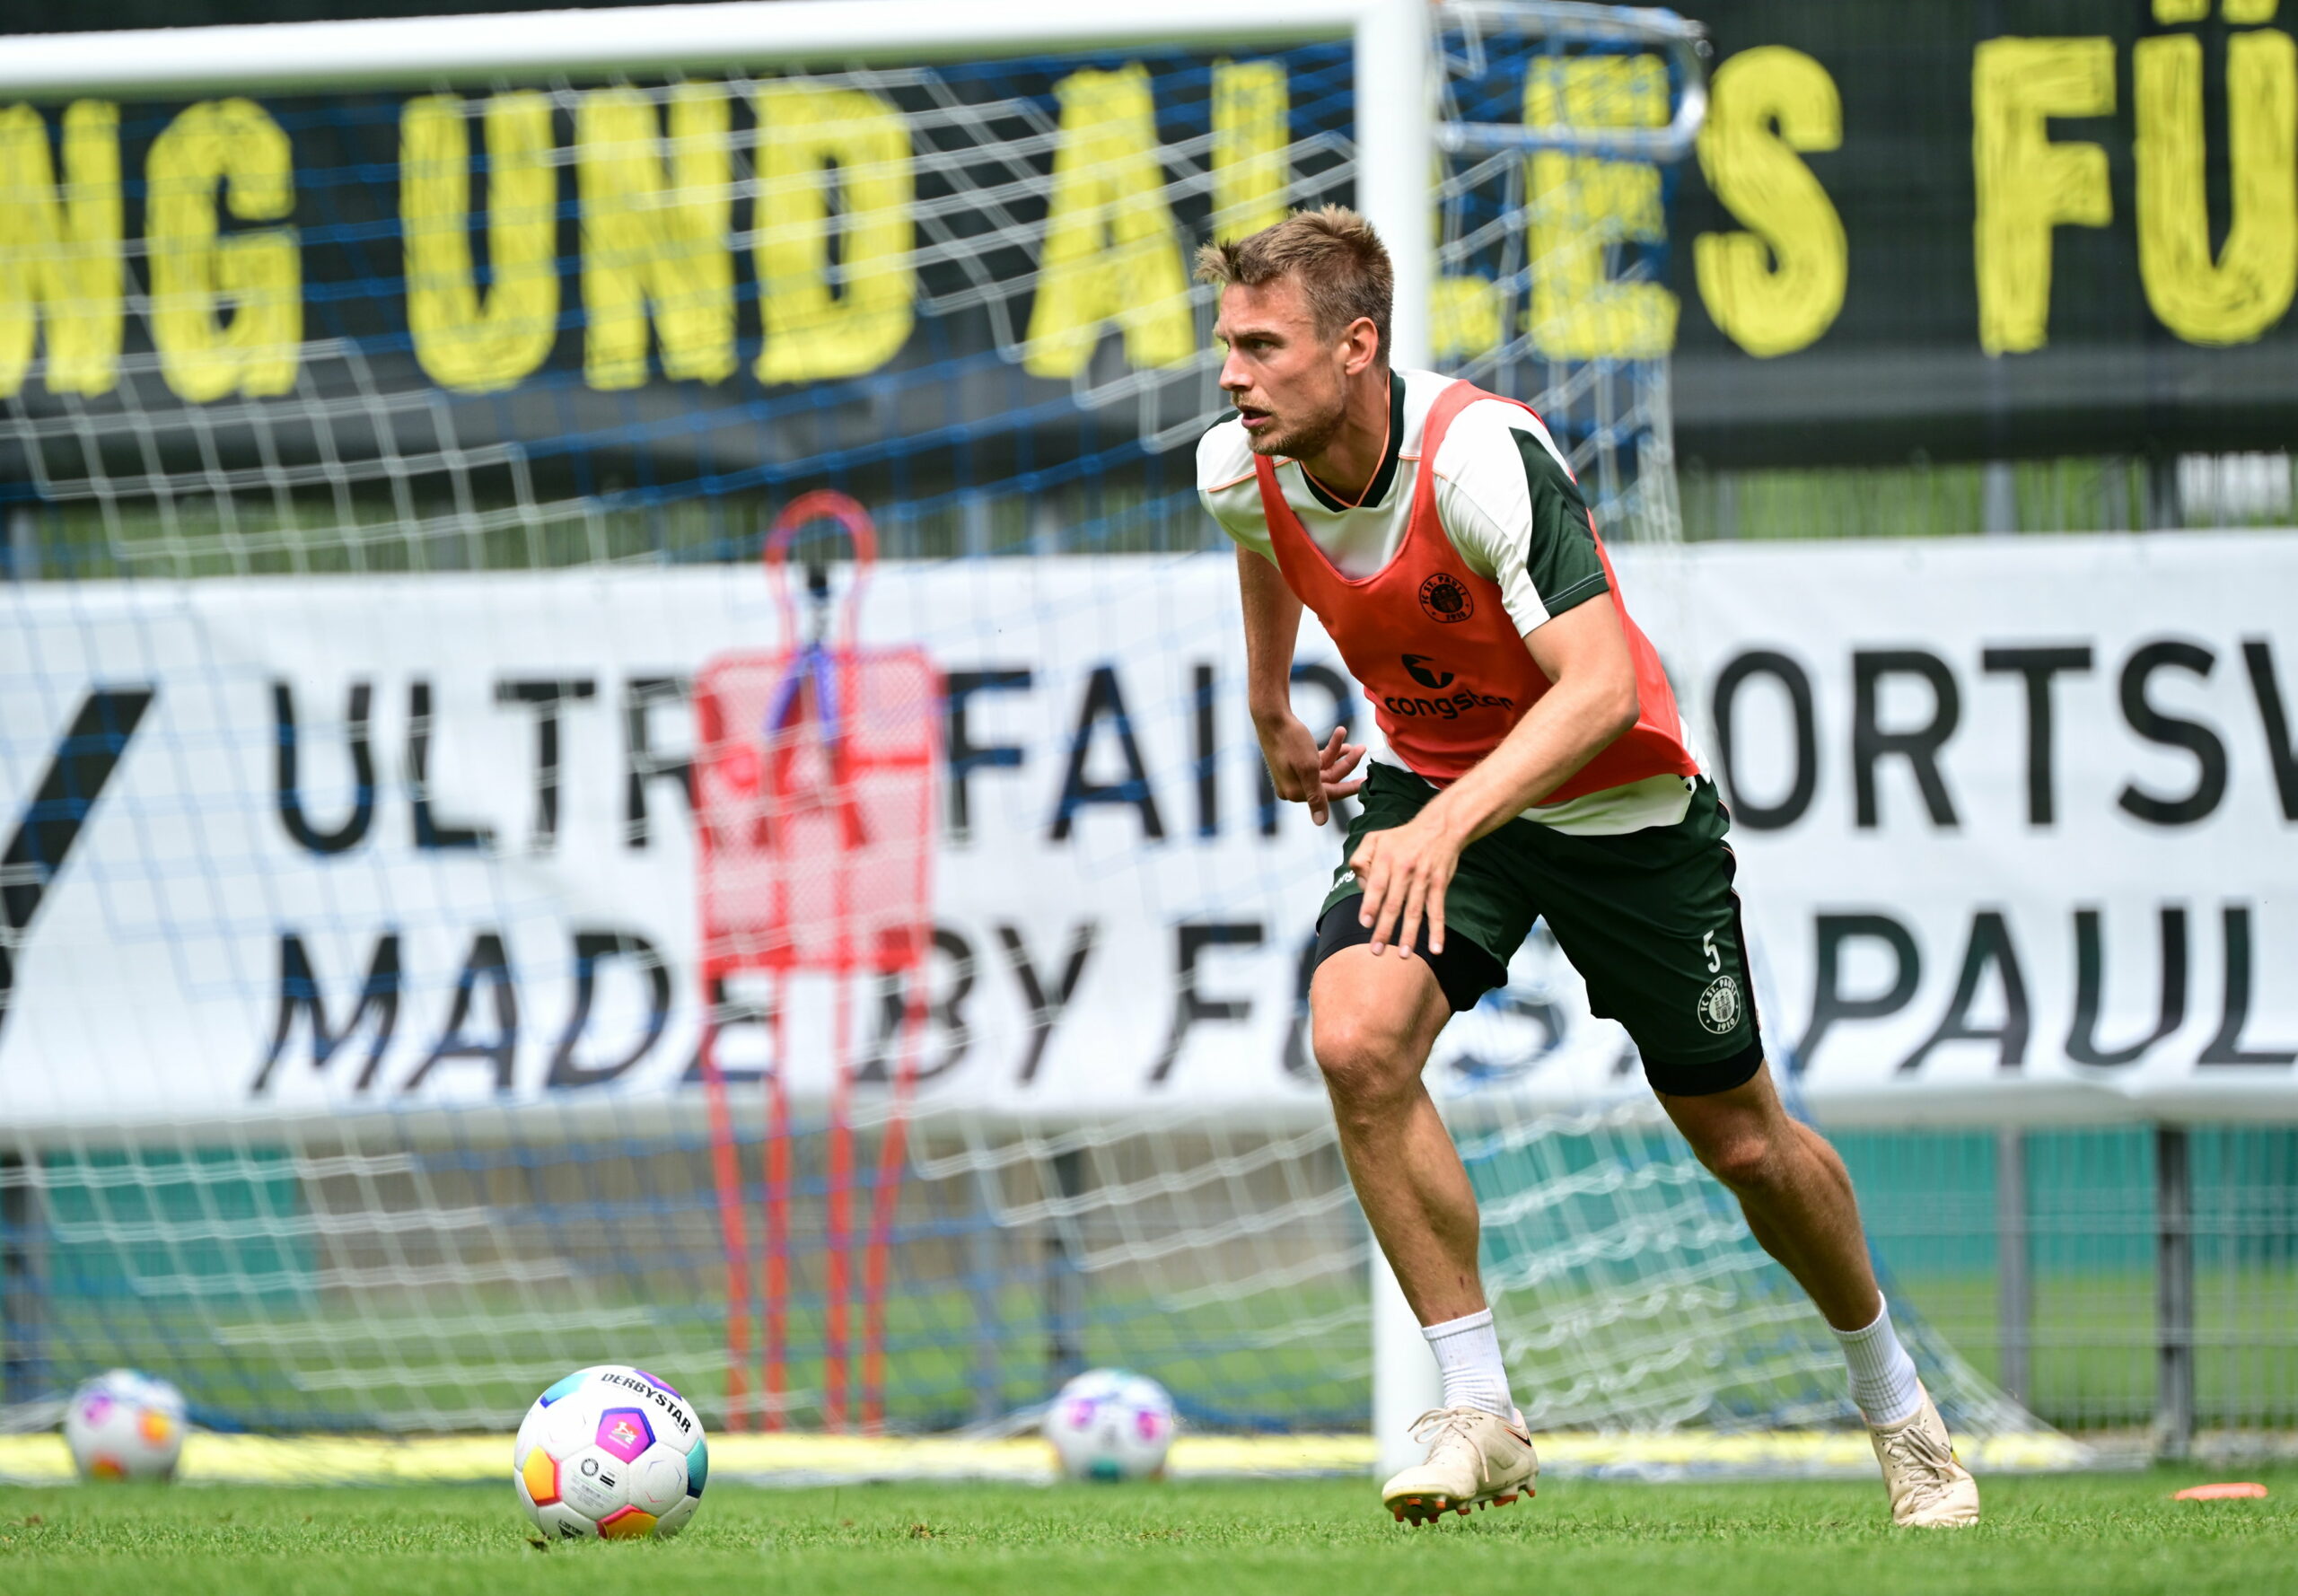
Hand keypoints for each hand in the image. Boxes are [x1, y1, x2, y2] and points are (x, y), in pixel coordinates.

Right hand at [1257, 716, 1365, 827]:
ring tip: (1352, 743)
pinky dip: (1329, 750)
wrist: (1271, 717)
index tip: (1367, 781)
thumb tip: (1321, 822)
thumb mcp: (1308, 768)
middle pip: (1329, 780)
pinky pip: (1317, 760)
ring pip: (1325, 768)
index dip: (1350, 787)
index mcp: (1296, 792)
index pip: (1329, 794)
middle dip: (1346, 764)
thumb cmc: (1290, 741)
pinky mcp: (1294, 762)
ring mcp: (1293, 774)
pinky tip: (1340, 736)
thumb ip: (1317, 796)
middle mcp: (1294, 787)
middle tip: (1362, 748)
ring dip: (1340, 755)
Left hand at [1349, 810, 1464, 958]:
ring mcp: (1424, 878)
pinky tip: (1437, 949)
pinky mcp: (1439, 884)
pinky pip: (1438, 911)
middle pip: (1393, 904)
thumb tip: (1358, 882)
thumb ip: (1360, 857)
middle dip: (1384, 929)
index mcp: (1386, 858)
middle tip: (1375, 950)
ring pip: (1415, 911)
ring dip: (1409, 935)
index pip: (1376, 885)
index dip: (1370, 905)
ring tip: (1403, 955)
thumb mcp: (1375, 838)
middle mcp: (1405, 869)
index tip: (1365, 923)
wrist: (1440, 827)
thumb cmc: (1402, 837)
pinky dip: (1438, 931)